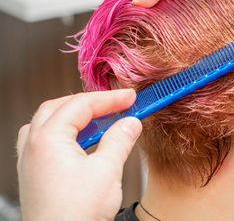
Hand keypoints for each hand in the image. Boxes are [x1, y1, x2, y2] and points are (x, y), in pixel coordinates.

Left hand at [17, 89, 141, 220]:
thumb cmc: (75, 215)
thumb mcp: (107, 171)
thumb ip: (119, 140)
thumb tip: (130, 123)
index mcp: (48, 139)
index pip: (81, 105)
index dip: (109, 99)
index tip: (130, 98)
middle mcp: (33, 146)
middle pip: (60, 107)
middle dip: (91, 103)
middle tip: (118, 104)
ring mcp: (31, 161)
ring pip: (50, 123)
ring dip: (76, 116)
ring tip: (102, 120)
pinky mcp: (35, 176)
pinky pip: (46, 141)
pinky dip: (67, 133)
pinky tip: (84, 143)